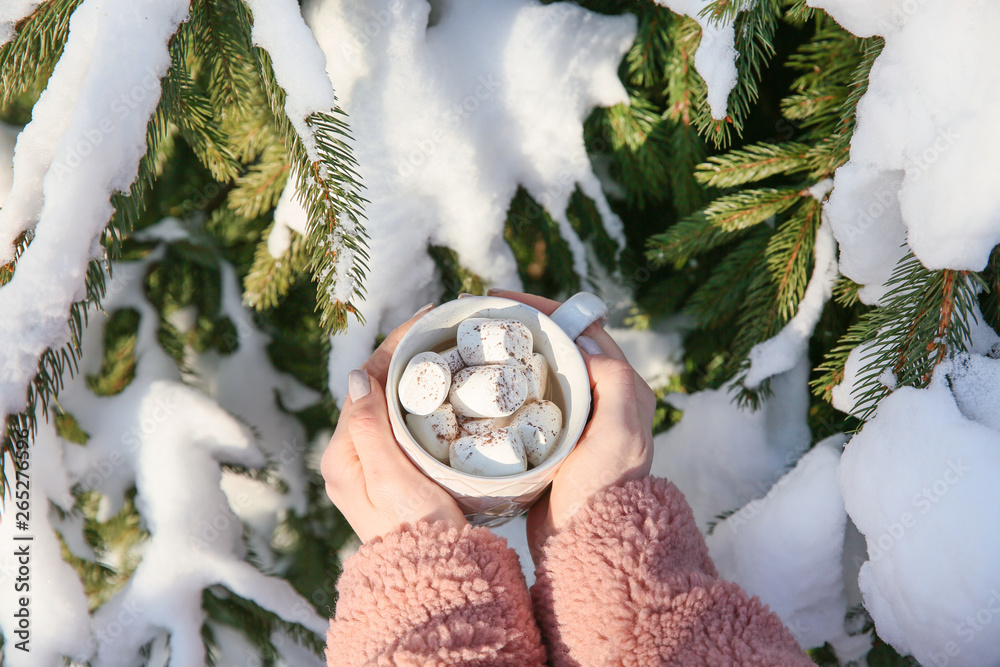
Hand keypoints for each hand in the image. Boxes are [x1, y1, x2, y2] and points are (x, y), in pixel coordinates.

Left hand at [320, 306, 467, 542]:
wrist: (433, 578)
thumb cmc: (415, 529)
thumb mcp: (390, 476)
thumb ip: (370, 427)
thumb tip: (358, 375)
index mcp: (341, 455)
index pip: (364, 383)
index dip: (393, 347)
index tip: (426, 320)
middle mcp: (349, 458)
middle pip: (373, 391)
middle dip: (402, 356)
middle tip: (439, 329)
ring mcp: (369, 467)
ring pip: (386, 406)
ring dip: (409, 376)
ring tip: (441, 350)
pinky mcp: (390, 476)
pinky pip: (398, 425)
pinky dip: (416, 401)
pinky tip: (438, 393)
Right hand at [489, 290, 654, 562]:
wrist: (589, 547)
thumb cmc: (604, 490)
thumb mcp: (618, 432)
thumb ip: (613, 381)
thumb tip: (586, 343)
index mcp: (622, 388)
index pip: (581, 329)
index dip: (543, 307)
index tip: (501, 300)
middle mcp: (601, 399)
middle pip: (556, 345)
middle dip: (520, 327)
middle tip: (478, 319)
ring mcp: (574, 421)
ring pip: (537, 370)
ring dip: (508, 355)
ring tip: (470, 345)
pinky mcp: (550, 441)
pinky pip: (524, 401)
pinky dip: (501, 388)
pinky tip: (473, 388)